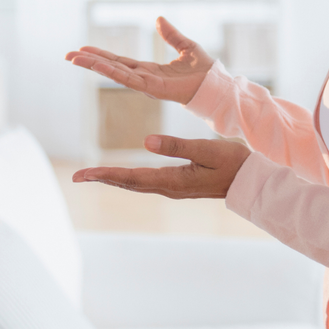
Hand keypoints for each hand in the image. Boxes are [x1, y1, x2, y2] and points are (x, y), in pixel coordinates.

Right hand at [65, 17, 215, 104]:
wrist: (217, 85)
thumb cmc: (205, 70)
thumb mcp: (186, 46)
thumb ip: (171, 34)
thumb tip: (159, 19)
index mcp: (149, 69)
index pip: (119, 61)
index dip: (101, 55)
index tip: (83, 50)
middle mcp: (144, 77)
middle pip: (111, 67)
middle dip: (89, 62)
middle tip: (68, 55)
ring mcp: (147, 84)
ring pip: (115, 72)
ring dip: (95, 66)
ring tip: (75, 59)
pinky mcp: (154, 88)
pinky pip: (130, 78)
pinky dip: (113, 71)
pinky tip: (100, 65)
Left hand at [72, 134, 251, 198]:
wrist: (251, 181)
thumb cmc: (232, 163)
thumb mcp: (206, 150)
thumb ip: (177, 146)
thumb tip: (146, 141)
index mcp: (172, 180)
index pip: (130, 178)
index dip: (105, 175)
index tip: (83, 175)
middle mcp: (168, 187)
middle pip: (127, 183)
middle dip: (102, 179)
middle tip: (77, 176)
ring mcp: (173, 187)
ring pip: (135, 183)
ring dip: (113, 179)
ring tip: (92, 175)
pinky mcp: (178, 183)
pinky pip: (145, 182)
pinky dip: (128, 178)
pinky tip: (122, 176)